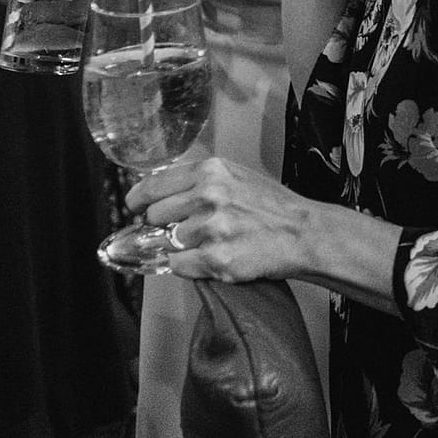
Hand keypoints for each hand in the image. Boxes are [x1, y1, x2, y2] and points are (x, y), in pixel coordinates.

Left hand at [126, 157, 315, 283]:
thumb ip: (200, 181)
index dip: (138, 199)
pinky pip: (178, 266)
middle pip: (155, 215)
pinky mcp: (215, 258)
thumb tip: (161, 194)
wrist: (304, 233)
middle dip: (165, 225)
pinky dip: (190, 265)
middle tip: (186, 228)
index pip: (154, 185)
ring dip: (182, 247)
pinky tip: (214, 256)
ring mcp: (210, 228)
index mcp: (211, 171)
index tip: (134, 206)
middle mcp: (208, 195)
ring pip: (167, 243)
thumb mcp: (237, 176)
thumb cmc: (273, 206)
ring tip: (212, 242)